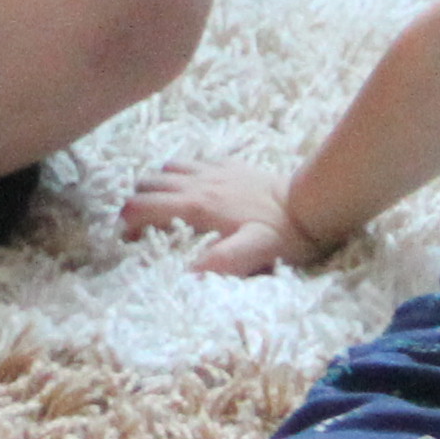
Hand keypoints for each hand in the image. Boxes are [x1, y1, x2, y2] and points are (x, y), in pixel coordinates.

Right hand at [122, 156, 316, 275]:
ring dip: (157, 186)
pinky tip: (192, 187)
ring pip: (167, 169)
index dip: (128, 222)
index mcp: (198, 206)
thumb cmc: (283, 234)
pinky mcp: (230, 164)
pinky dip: (183, 173)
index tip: (129, 241)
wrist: (312, 202)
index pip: (144, 206)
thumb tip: (185, 277)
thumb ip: (220, 263)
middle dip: (137, 203)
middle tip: (142, 228)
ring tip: (162, 208)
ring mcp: (214, 170)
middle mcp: (199, 183)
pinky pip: (194, 161)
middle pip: (148, 184)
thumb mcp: (253, 253)